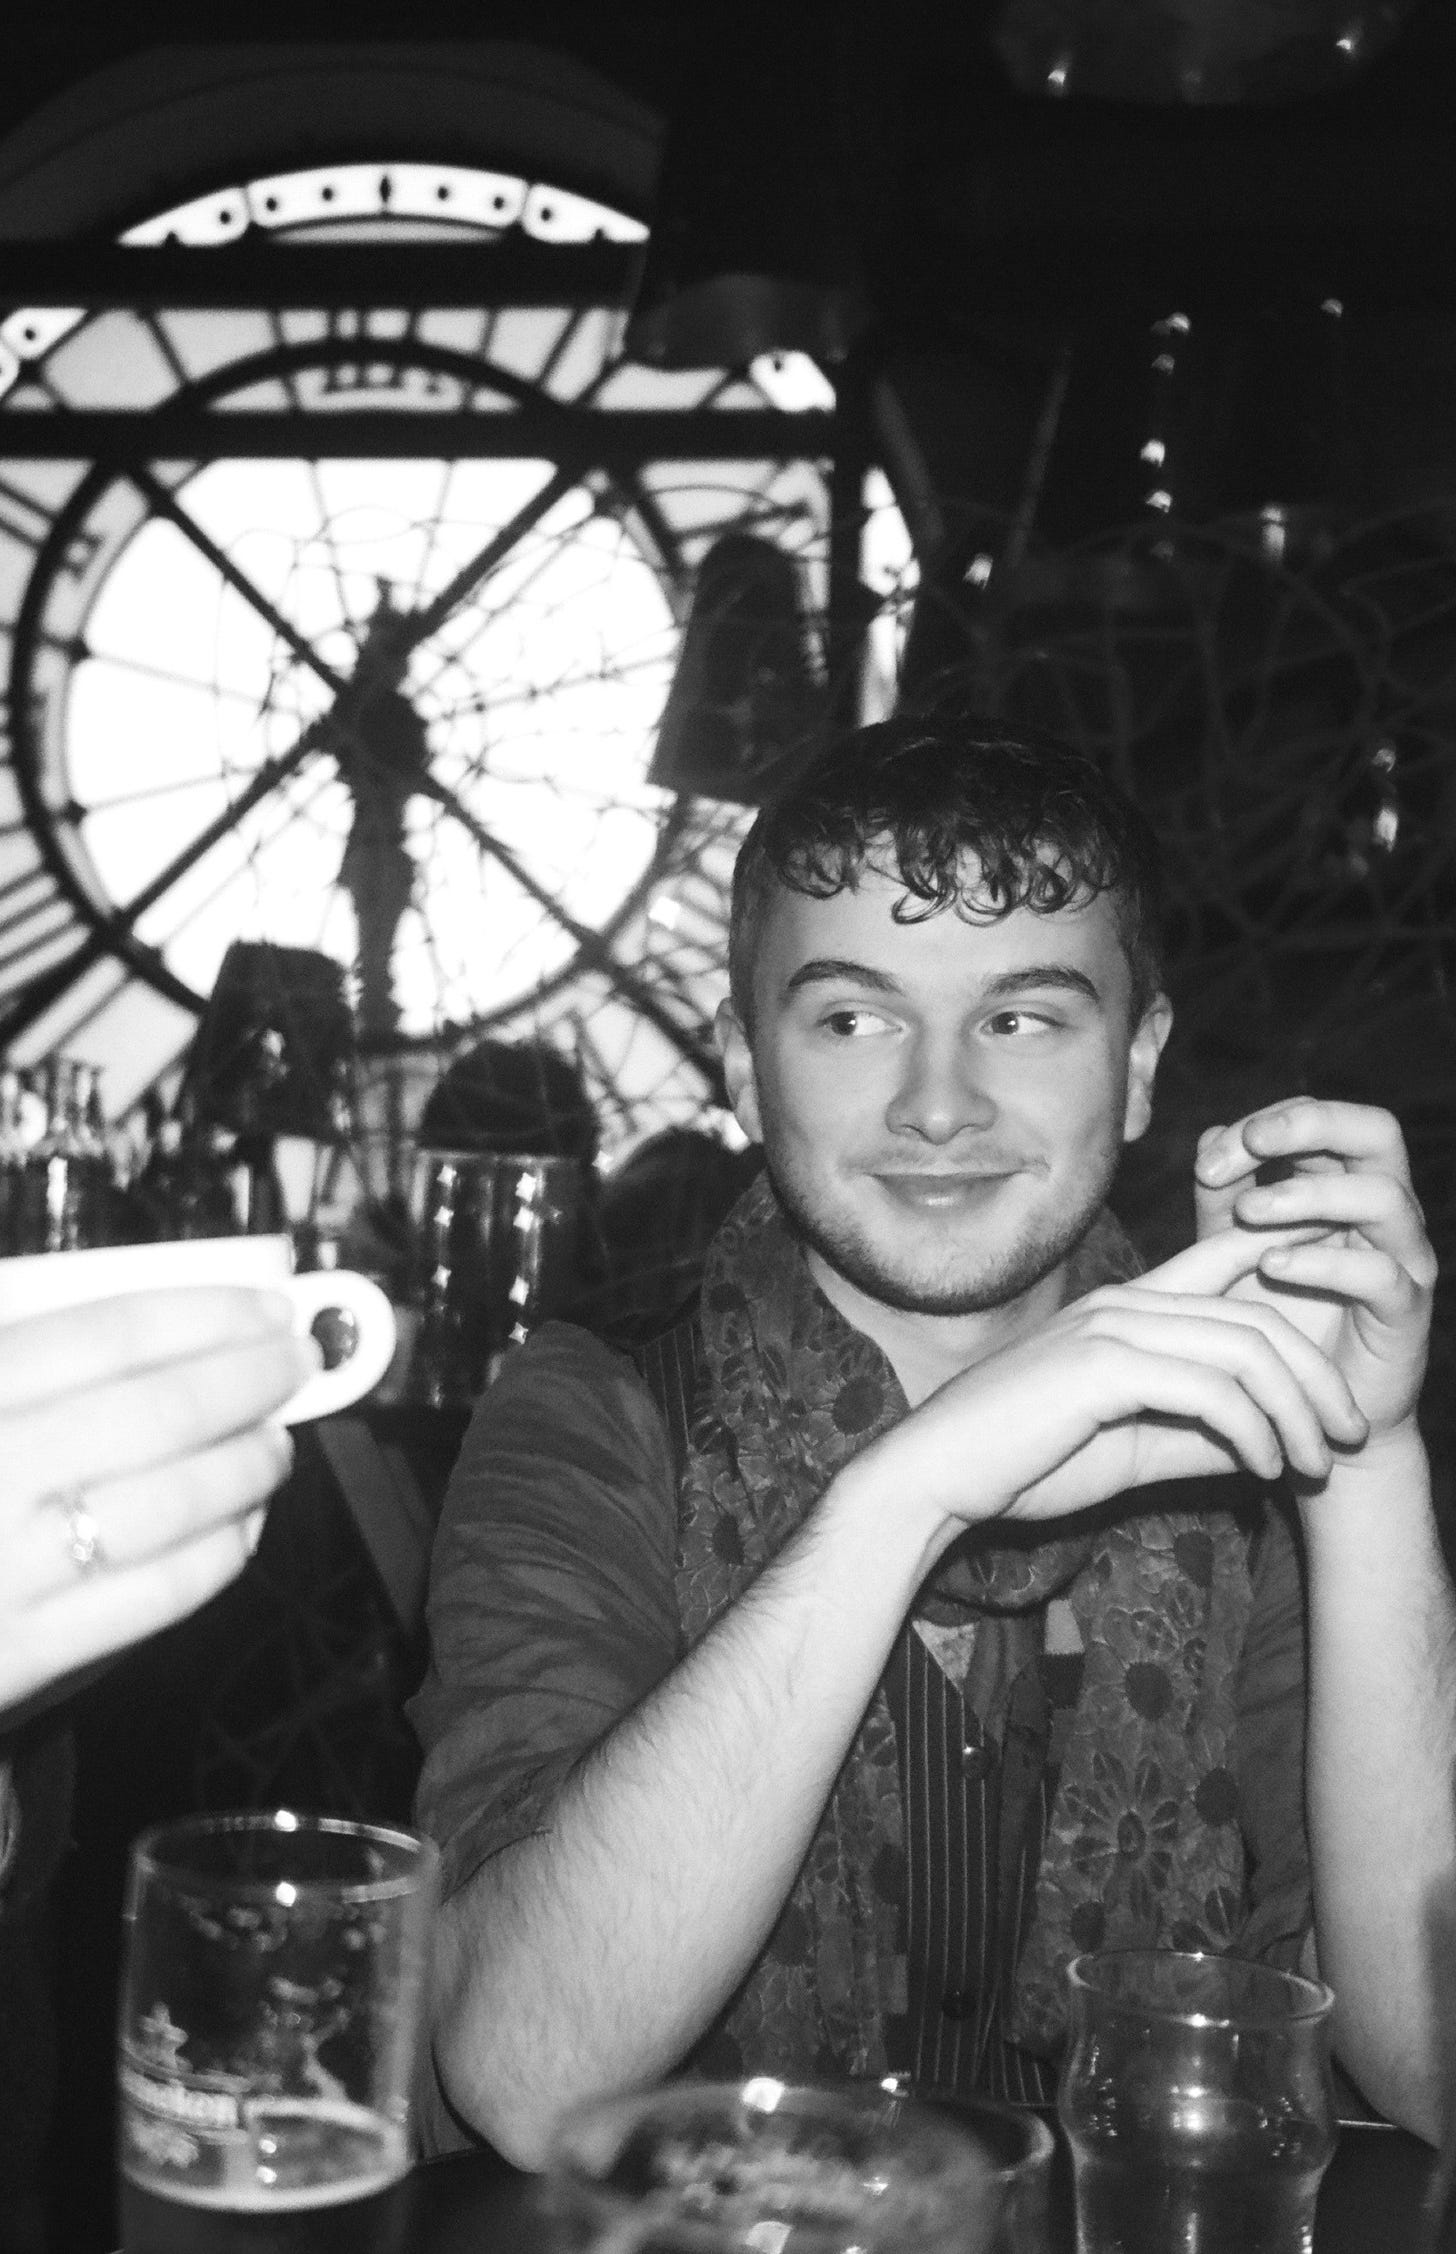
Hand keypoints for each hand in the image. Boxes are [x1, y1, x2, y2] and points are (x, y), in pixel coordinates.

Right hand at [0, 1287, 316, 1720]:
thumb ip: (16, 1348)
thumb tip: (150, 1324)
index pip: (101, 1334)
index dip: (201, 1315)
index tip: (263, 1309)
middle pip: (151, 1412)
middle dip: (248, 1381)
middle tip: (295, 1365)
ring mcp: (0, 1568)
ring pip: (166, 1502)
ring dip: (246, 1465)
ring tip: (275, 1444)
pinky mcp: (17, 1656)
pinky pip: (151, 1596)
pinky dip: (218, 1553)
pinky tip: (242, 1526)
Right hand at [851, 1228, 1367, 1537]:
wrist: (932, 1478)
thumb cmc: (1018, 1463)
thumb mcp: (1128, 1446)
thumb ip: (1196, 1435)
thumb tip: (1271, 1446)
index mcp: (1125, 1307)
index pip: (1229, 1266)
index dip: (1295, 1286)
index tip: (1338, 1356)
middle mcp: (1124, 1301)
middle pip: (1258, 1312)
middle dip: (1318, 1374)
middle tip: (1349, 1432)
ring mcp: (1111, 1326)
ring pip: (1245, 1346)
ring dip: (1298, 1407)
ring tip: (1319, 1459)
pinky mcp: (1101, 1366)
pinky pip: (1211, 1388)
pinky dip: (1253, 1429)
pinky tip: (1266, 1467)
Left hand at [1194, 1098, 1433, 1447]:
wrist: (1308, 1414)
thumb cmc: (1272, 1318)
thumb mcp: (1233, 1248)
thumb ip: (1222, 1196)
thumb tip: (1210, 1138)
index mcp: (1344, 1183)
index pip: (1321, 1120)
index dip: (1267, 1122)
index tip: (1207, 1160)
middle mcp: (1384, 1211)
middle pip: (1374, 1132)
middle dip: (1310, 1124)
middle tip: (1252, 1142)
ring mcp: (1404, 1259)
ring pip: (1384, 1197)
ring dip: (1312, 1194)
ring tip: (1250, 1211)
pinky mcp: (1406, 1312)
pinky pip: (1381, 1274)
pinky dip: (1324, 1263)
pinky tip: (1271, 1266)